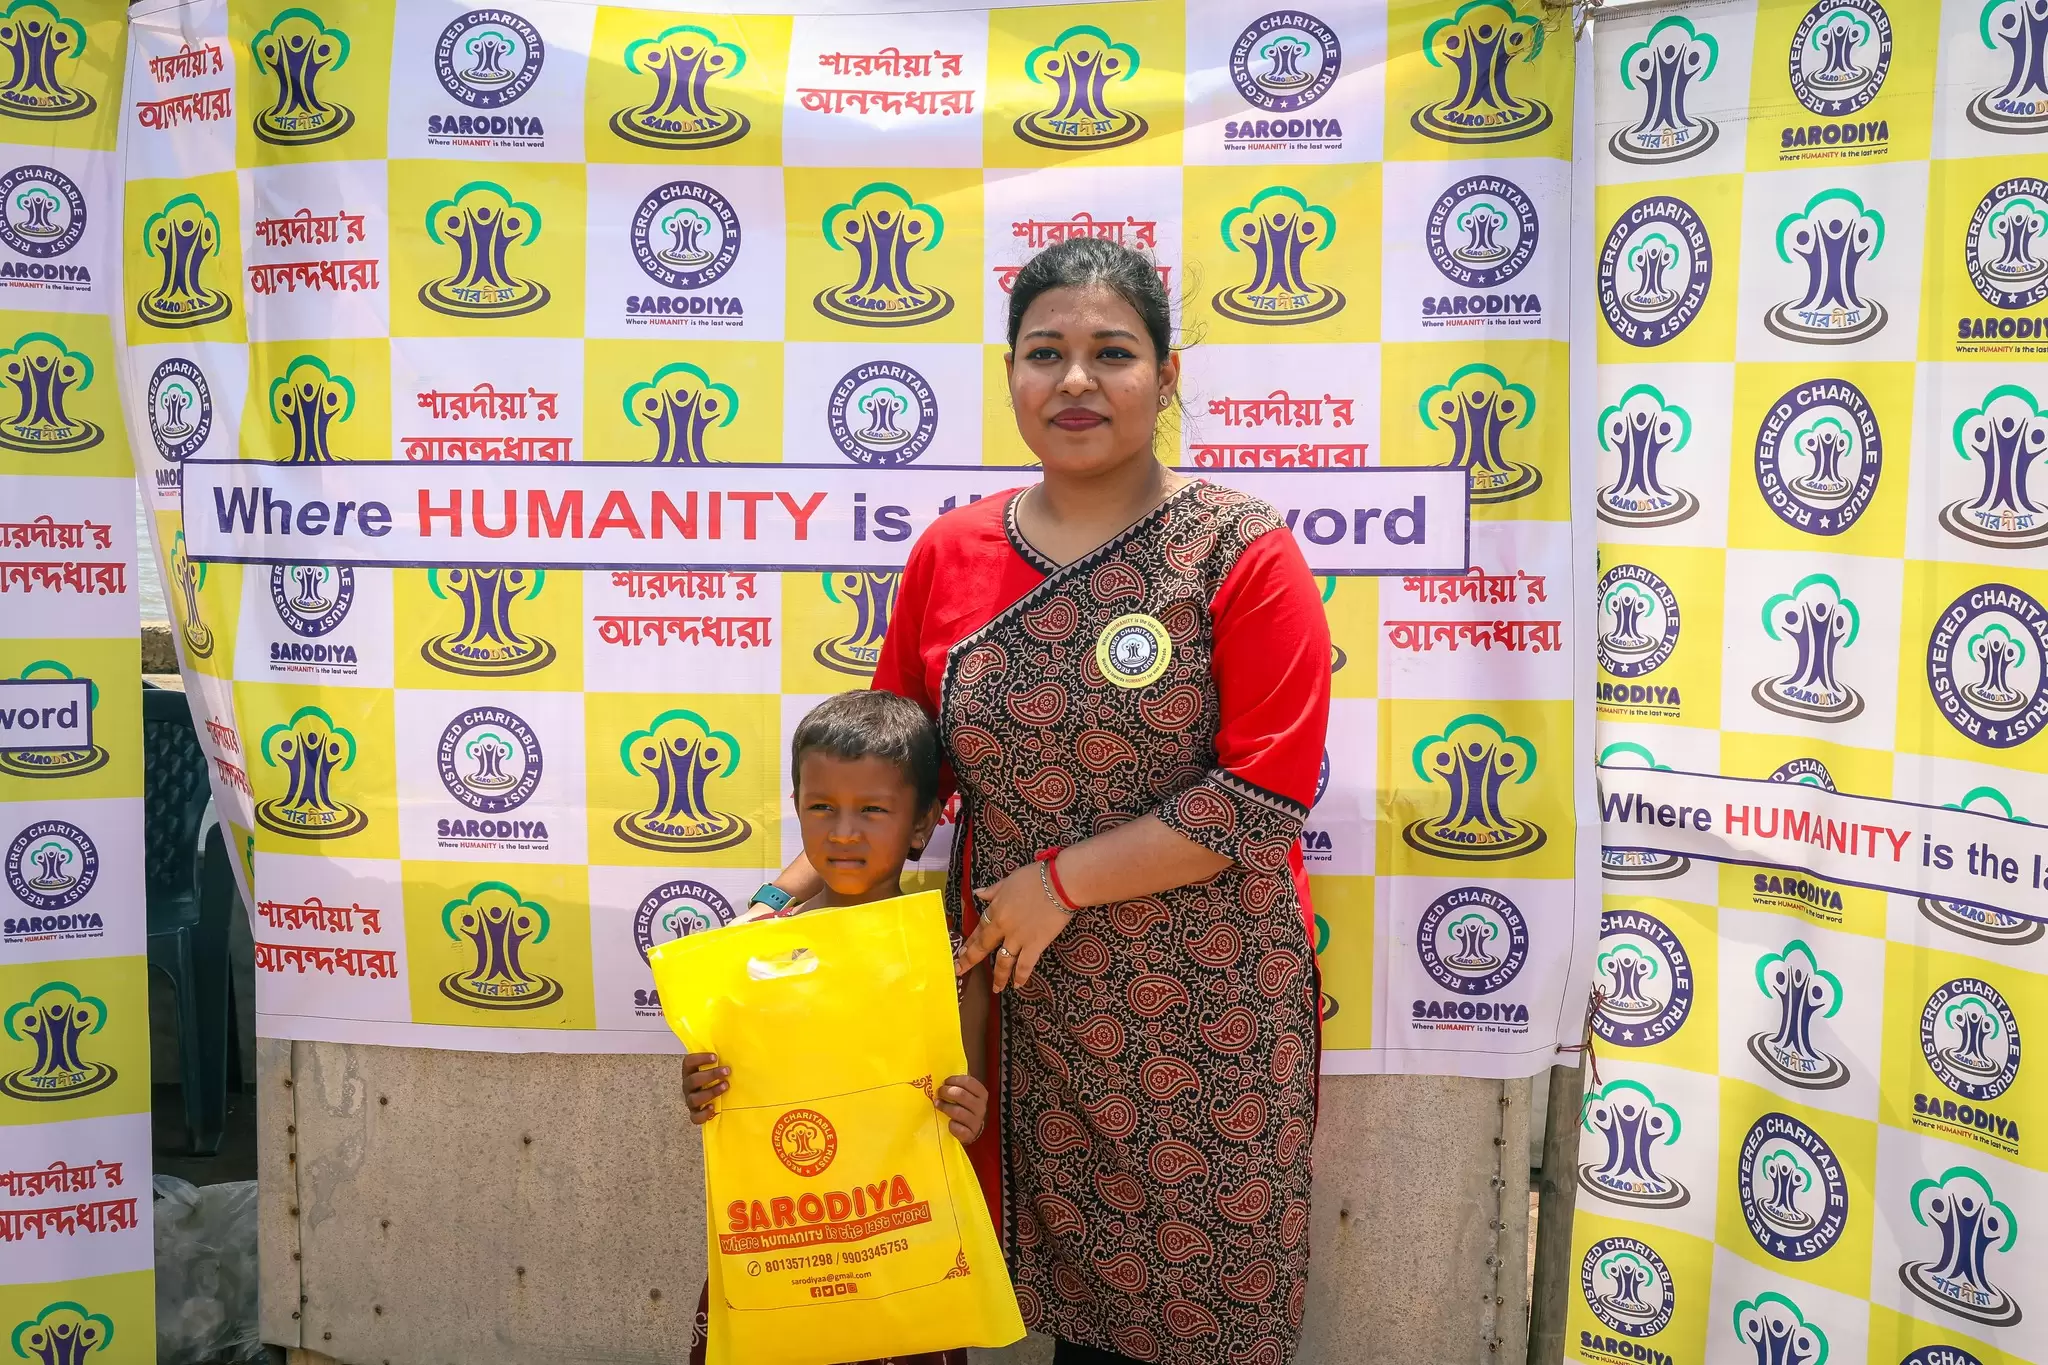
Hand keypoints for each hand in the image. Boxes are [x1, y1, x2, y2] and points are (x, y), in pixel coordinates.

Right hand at [682, 1052, 727, 1123]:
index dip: (700, 1059)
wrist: (716, 1100)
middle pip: (693, 1080)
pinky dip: (703, 1114)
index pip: (688, 1062)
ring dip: (710, 1092)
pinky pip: (695, 1117)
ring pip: (694, 1098)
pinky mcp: (695, 1114)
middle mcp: (688, 1086)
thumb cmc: (717, 1079)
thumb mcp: (718, 1066)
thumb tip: (740, 1048)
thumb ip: (722, 1059)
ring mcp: (690, 1101)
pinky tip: (713, 1108)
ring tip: (725, 1086)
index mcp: (690, 1072)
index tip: (715, 1057)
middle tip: (727, 1071)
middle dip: (710, 1075)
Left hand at [936, 1074, 987, 1142]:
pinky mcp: (969, 1135)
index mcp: (981, 1094)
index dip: (954, 1080)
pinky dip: (951, 1125)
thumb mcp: (966, 1094)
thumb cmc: (965, 1108)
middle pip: (962, 1095)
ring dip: (945, 1107)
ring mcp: (976, 1122)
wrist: (971, 1131)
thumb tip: (944, 1071)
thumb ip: (959, 1084)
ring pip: (958, 1112)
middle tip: (939, 1092)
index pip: (969, 1082)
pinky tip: (948, 1123)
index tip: (945, 1081)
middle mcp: (981, 1107)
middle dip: (947, 1092)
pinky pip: (958, 1128)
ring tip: (937, 1104)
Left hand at [957, 861, 1071, 993]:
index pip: (979, 928)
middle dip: (970, 960)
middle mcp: (1003, 927)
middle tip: (960, 971)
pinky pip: (1025, 965)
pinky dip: (1021, 977)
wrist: (1059, 884)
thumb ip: (993, 890)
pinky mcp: (1035, 945)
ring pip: (1003, 962)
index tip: (960, 952)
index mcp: (996, 909)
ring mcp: (1018, 938)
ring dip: (998, 977)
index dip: (969, 942)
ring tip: (996, 988)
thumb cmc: (1035, 878)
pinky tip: (1017, 986)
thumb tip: (977, 893)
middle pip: (983, 947)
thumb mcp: (1009, 881)